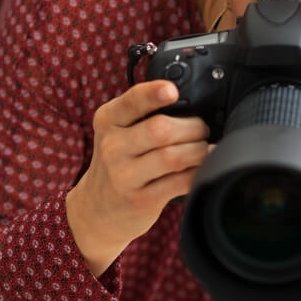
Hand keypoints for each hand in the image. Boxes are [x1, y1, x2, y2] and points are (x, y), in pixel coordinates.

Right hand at [66, 80, 210, 275]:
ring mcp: (125, 176)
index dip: (153, 94)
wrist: (97, 209)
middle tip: (202, 130)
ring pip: (173, 157)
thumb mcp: (117, 132)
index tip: (172, 91)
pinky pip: (180, 182)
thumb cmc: (118, 162)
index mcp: (108, 120)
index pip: (131, 101)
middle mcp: (112, 147)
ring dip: (199, 150)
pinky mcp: (142, 200)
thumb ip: (142, 115)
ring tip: (203, 149)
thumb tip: (189, 103)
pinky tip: (201, 167)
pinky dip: (199, 171)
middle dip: (193, 127)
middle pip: (161, 130)